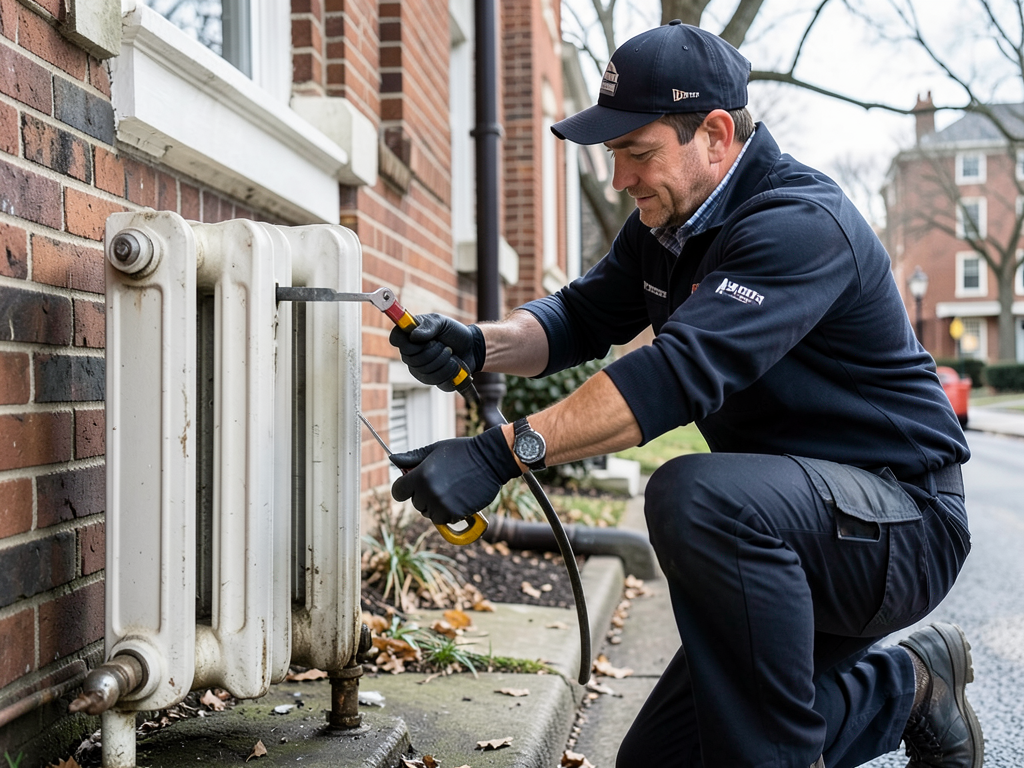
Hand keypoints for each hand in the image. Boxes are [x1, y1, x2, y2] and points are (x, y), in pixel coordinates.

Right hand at [389, 314, 485, 391]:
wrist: (471, 348)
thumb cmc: (454, 332)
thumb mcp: (442, 322)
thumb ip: (429, 326)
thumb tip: (414, 336)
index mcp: (409, 335)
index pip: (396, 339)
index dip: (404, 341)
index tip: (417, 338)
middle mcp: (410, 353)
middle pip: (411, 358)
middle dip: (433, 351)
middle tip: (444, 345)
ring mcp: (418, 368)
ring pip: (424, 370)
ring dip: (443, 360)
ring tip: (450, 353)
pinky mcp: (430, 380)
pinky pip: (435, 380)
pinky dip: (449, 371)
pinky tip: (454, 364)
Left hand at [391, 426, 521, 525]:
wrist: (491, 460)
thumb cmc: (462, 451)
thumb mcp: (435, 449)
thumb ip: (412, 457)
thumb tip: (393, 459)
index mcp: (420, 476)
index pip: (398, 491)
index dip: (404, 488)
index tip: (412, 485)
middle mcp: (428, 492)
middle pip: (415, 503)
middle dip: (424, 495)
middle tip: (441, 482)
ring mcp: (442, 505)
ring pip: (429, 513)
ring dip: (436, 506)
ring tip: (451, 490)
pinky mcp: (455, 514)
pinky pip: (444, 519)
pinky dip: (449, 513)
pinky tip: (458, 498)